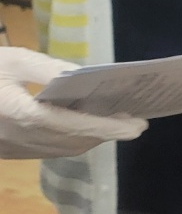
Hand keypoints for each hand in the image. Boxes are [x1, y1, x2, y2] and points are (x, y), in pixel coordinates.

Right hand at [0, 47, 146, 158]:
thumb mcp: (11, 61)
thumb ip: (48, 70)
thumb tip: (83, 78)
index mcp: (20, 114)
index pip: (76, 125)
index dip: (109, 127)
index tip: (138, 125)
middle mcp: (19, 138)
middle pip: (75, 142)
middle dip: (107, 132)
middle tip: (134, 120)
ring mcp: (13, 149)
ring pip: (64, 150)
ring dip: (93, 139)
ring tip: (116, 121)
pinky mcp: (8, 152)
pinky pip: (49, 151)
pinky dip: (72, 141)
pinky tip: (85, 126)